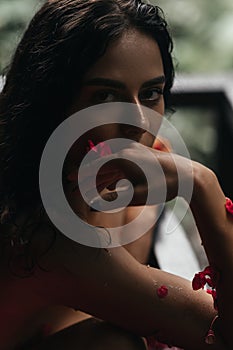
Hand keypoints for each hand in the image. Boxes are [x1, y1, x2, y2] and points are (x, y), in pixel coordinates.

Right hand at [76, 142, 193, 209]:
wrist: (187, 174)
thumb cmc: (163, 186)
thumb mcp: (137, 196)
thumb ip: (114, 199)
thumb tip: (96, 204)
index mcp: (122, 160)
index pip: (94, 167)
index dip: (79, 175)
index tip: (67, 180)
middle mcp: (125, 152)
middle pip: (99, 164)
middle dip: (85, 176)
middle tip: (72, 184)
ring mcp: (133, 151)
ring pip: (109, 164)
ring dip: (98, 175)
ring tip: (88, 187)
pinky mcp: (139, 155)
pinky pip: (119, 162)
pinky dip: (111, 172)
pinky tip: (108, 183)